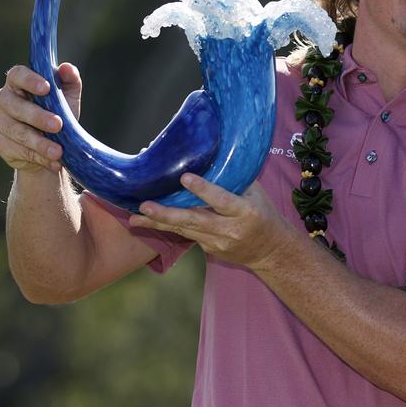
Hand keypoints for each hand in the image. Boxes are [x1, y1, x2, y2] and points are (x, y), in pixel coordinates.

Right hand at [0, 63, 81, 172]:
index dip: (30, 80)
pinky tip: (53, 162)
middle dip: (37, 116)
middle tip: (58, 125)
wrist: (50, 147)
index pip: (17, 75)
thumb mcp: (67, 98)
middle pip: (15, 105)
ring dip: (39, 143)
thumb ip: (69, 81)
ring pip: (16, 131)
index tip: (46, 88)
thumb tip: (68, 68)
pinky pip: (17, 150)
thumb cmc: (58, 114)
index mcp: (18, 83)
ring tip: (59, 151)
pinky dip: (37, 157)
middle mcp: (3, 99)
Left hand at [129, 176, 294, 270]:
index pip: (222, 200)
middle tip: (145, 206)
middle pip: (195, 221)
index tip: (185, 178)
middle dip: (167, 214)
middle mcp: (230, 229)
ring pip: (184, 231)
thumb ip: (234, 179)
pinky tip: (148, 221)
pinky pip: (187, 235)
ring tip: (134, 217)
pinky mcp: (210, 250)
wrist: (270, 250)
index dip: (203, 190)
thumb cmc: (263, 213)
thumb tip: (209, 156)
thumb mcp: (256, 193)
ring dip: (158, 223)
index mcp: (245, 211)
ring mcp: (218, 243)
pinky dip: (168, 227)